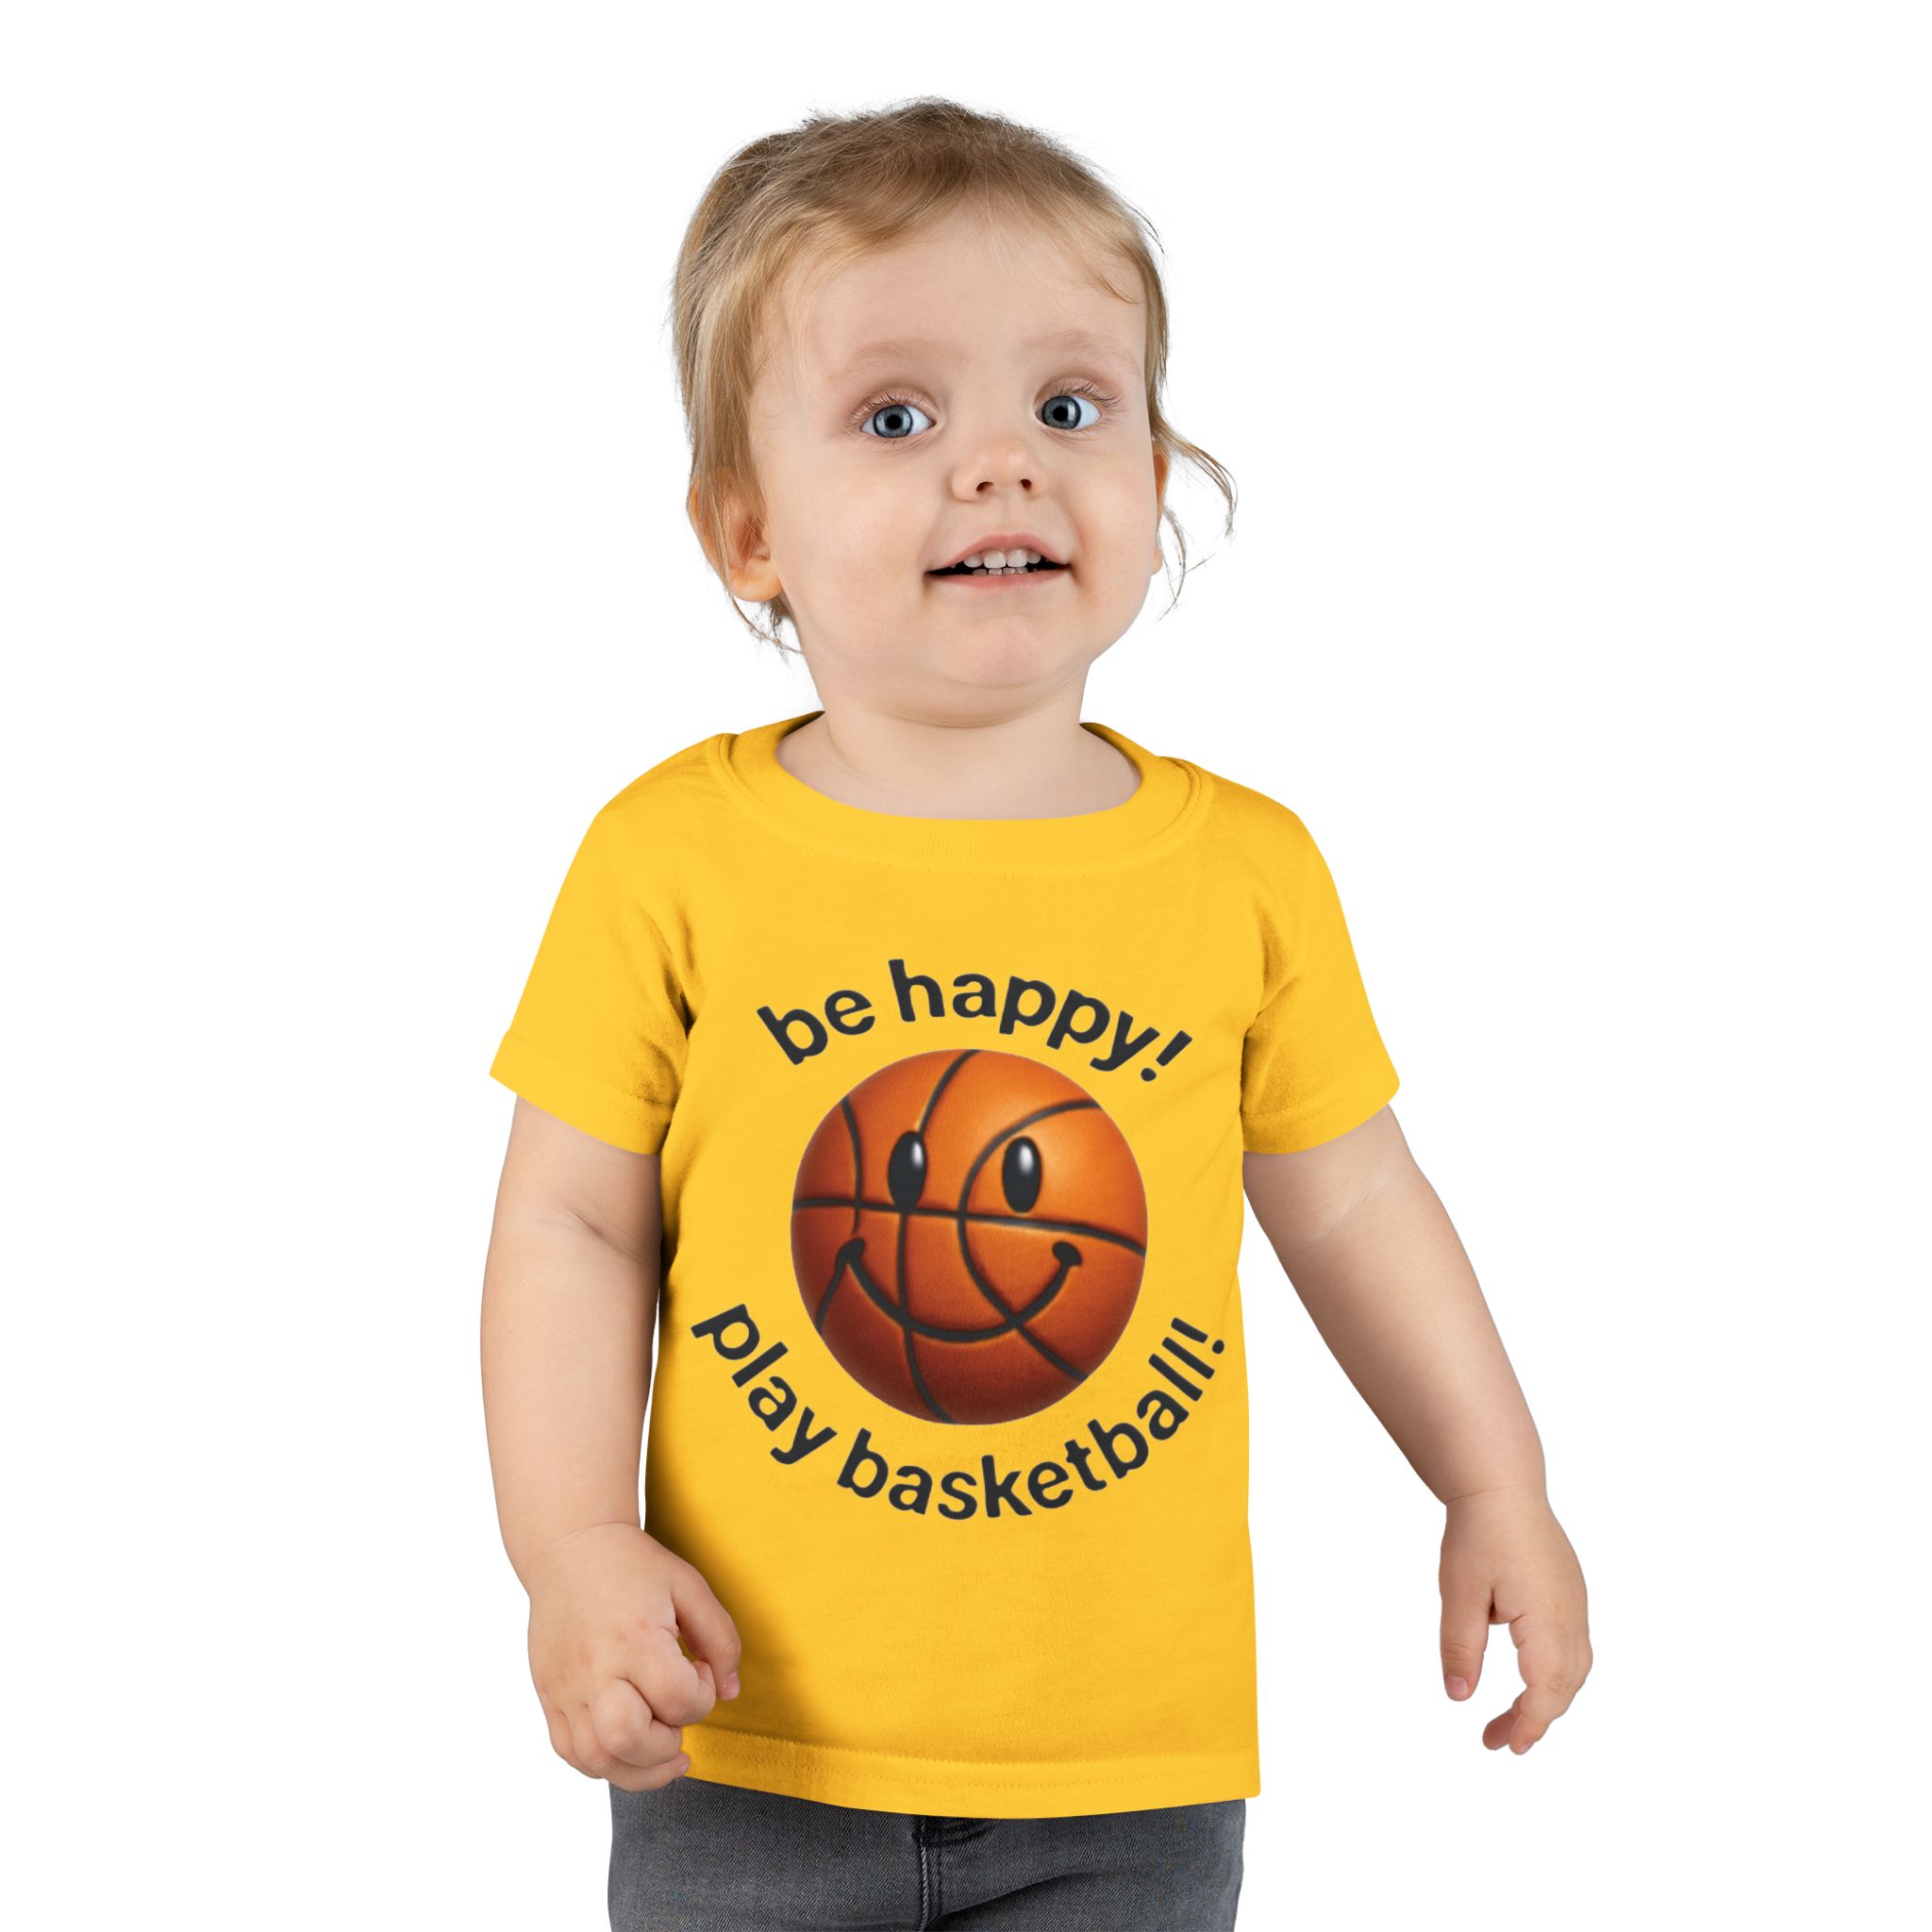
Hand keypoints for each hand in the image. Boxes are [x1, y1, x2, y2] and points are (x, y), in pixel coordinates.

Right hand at [525, 1522, 742, 1791]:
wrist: (569, 1550)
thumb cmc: (633, 1567)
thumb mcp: (689, 1586)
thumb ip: (720, 1639)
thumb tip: (730, 1693)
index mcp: (634, 1636)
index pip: (676, 1698)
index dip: (702, 1697)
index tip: (699, 1673)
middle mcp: (594, 1668)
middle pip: (628, 1738)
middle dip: (667, 1745)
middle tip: (678, 1717)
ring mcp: (566, 1687)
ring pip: (597, 1759)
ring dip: (639, 1768)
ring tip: (663, 1750)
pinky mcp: (550, 1697)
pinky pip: (572, 1753)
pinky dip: (604, 1764)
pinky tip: (630, 1749)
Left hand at [1438, 1484, 1591, 1753]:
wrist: (1502, 1485)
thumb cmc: (1479, 1533)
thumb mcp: (1459, 1593)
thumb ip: (1460, 1647)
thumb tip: (1459, 1697)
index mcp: (1547, 1619)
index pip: (1546, 1691)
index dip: (1528, 1724)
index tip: (1506, 1746)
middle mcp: (1572, 1616)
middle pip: (1564, 1687)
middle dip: (1534, 1719)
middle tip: (1498, 1740)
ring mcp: (1576, 1603)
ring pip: (1573, 1669)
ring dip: (1547, 1697)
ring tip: (1512, 1716)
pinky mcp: (1571, 1593)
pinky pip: (1572, 1646)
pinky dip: (1554, 1672)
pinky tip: (1528, 1675)